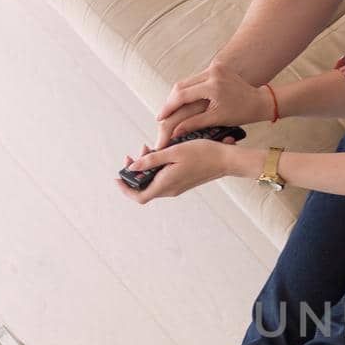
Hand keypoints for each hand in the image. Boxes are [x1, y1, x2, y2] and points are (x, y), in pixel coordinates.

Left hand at [116, 139, 238, 203]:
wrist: (226, 160)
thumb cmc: (203, 153)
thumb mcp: (174, 151)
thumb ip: (151, 160)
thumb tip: (132, 167)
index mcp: (166, 184)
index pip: (139, 196)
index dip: (125, 189)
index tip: (118, 177)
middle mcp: (170, 190)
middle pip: (144, 188)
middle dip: (135, 172)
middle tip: (134, 154)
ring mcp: (177, 187)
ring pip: (153, 182)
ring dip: (146, 168)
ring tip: (147, 148)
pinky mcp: (183, 183)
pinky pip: (163, 179)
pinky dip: (156, 168)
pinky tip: (159, 153)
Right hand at [155, 60, 268, 147]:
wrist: (260, 101)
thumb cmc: (242, 113)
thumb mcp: (217, 119)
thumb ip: (194, 123)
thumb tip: (174, 132)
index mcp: (213, 86)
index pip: (183, 95)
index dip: (169, 107)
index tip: (160, 117)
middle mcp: (213, 72)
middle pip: (181, 85)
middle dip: (170, 101)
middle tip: (162, 114)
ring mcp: (215, 67)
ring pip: (187, 81)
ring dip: (177, 95)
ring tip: (170, 109)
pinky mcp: (217, 66)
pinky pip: (196, 78)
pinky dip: (188, 89)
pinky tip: (181, 100)